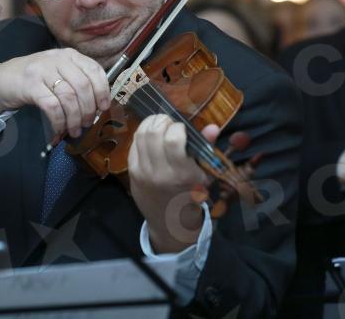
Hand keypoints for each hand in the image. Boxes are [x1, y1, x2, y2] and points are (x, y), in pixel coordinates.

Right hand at [0, 48, 109, 138]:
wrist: (0, 80)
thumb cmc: (34, 79)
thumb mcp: (58, 73)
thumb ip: (77, 82)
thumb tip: (99, 106)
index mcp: (69, 55)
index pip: (95, 70)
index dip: (103, 91)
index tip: (104, 107)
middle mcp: (57, 59)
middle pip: (84, 86)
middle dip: (89, 109)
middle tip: (87, 123)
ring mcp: (43, 70)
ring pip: (69, 97)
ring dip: (75, 118)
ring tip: (75, 130)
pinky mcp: (30, 85)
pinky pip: (52, 106)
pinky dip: (60, 121)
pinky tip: (60, 129)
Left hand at [128, 116, 217, 252]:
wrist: (170, 223)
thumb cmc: (191, 197)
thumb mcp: (204, 176)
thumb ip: (206, 149)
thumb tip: (213, 126)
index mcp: (182, 174)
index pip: (173, 138)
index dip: (178, 126)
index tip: (183, 129)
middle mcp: (160, 172)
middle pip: (153, 133)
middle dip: (162, 120)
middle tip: (169, 123)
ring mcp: (143, 172)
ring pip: (140, 135)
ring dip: (150, 124)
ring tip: (159, 125)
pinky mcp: (131, 173)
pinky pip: (133, 145)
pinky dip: (141, 135)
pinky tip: (150, 137)